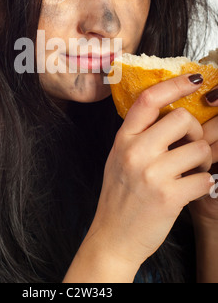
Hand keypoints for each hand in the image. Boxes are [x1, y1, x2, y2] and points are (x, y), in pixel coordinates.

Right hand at [80, 74, 211, 275]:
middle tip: (192, 147)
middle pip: (182, 118)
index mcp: (123, 139)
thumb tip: (172, 113)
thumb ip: (140, 135)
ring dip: (203, 161)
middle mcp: (135, 151)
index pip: (149, 99)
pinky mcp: (168, 196)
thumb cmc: (119, 196)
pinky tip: (194, 188)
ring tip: (192, 171)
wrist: (112, 238)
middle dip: (196, 131)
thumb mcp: (119, 157)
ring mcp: (151, 173)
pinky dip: (205, 183)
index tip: (193, 80)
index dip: (174, 84)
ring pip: (199, 149)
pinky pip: (204, 178)